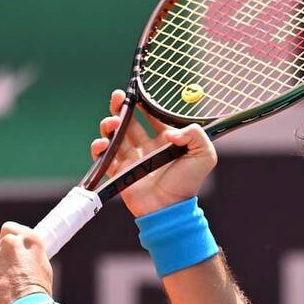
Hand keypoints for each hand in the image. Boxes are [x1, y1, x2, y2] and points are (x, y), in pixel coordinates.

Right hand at [90, 89, 217, 216]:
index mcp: (166, 141)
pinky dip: (99, 148)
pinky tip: (103, 144)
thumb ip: (195, 135)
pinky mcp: (119, 172)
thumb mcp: (204, 156)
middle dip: (120, 107)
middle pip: (129, 122)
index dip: (144, 104)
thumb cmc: (188, 184)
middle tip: (117, 97)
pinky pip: (104, 156)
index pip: (153, 117)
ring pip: (115, 135)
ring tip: (111, 124)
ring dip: (109, 125)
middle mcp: (147, 148)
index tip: (137, 94)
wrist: (169, 209)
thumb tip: (171, 131)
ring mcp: (132, 159)